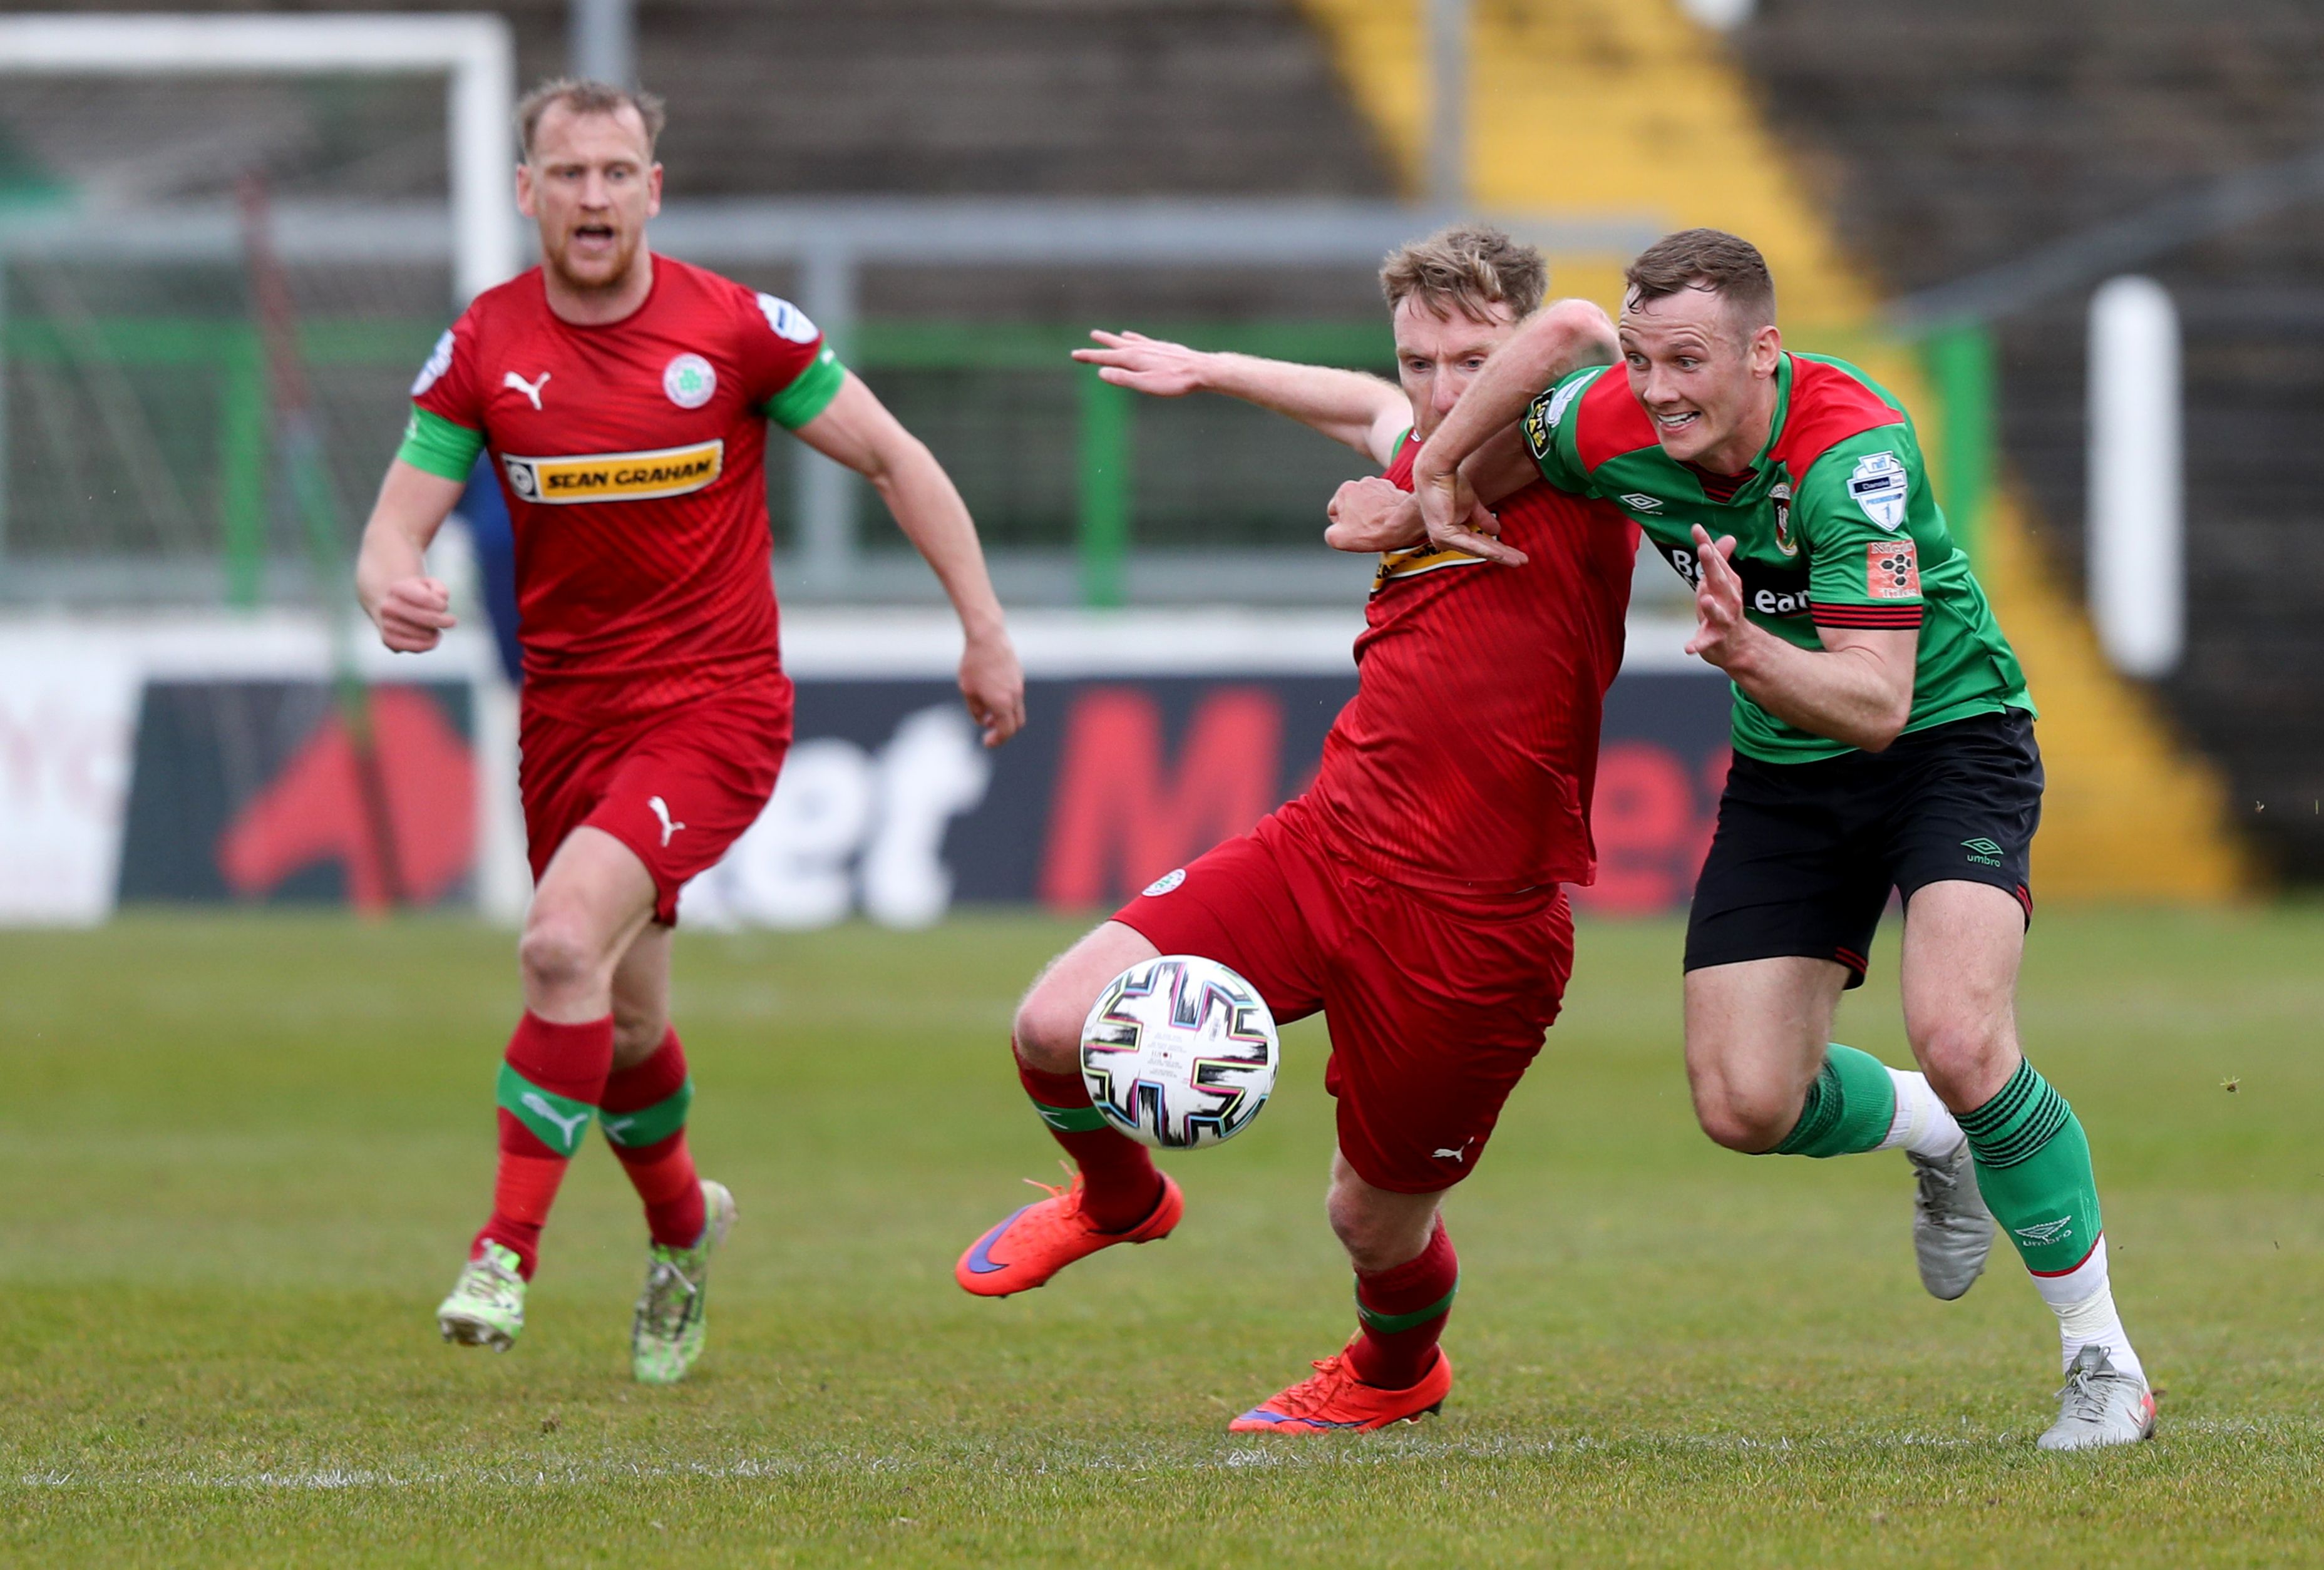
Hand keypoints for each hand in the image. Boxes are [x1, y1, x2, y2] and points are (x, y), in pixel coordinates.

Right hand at [375, 575, 454, 652]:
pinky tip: (432, 637)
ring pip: (423, 634)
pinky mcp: (389, 641)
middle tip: (452, 621)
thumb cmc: (417, 594)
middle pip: (425, 618)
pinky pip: (415, 647)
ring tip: (432, 626)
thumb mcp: (430, 584)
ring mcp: (386, 624)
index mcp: (396, 589)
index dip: (441, 605)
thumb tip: (441, 600)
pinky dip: (429, 644)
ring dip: (434, 632)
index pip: (426, 599)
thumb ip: (439, 589)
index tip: (444, 606)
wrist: (394, 606)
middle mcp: (387, 607)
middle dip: (443, 621)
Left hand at [959, 630, 1025, 747]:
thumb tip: (983, 720)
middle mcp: (1015, 696)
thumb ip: (976, 709)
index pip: (1006, 731)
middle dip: (1004, 731)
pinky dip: (1007, 703)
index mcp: (1002, 703)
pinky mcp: (1018, 675)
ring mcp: (1019, 685)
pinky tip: (992, 693)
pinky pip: (1016, 696)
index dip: (997, 740)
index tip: (986, 742)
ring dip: (1005, 715)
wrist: (987, 637)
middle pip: (1016, 724)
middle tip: (990, 730)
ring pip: (1017, 709)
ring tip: (988, 711)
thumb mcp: (968, 690)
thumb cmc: (974, 664)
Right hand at [1070, 330, 1207, 396]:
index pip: (1105, 357)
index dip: (1089, 356)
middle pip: (1115, 345)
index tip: (1074, 354)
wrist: (1201, 370)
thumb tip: (1102, 373)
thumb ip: (1123, 378)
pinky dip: (1132, 337)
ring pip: (1127, 340)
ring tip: (1105, 335)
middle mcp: (1140, 348)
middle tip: (1089, 338)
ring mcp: (1151, 346)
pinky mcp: (1161, 347)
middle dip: (1100, 344)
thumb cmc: (1174, 381)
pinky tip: (1131, 335)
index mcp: (1133, 358)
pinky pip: (1141, 339)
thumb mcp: (1145, 384)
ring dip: (1114, 338)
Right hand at [1324, 477, 1426, 552]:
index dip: (1341, 526)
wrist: (1405, 524)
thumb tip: (1334, 532)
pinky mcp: (1394, 489)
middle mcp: (1361, 482)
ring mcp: (1379, 484)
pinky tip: (1389, 520)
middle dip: (1357, 517)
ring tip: (1379, 526)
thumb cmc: (1373, 531)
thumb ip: (1329, 533)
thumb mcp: (1338, 539)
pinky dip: (1385, 510)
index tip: (1353, 532)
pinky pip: (1384, 501)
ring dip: (1371, 513)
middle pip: (1352, 505)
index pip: (1334, 511)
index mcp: (1344, 490)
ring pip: (1368, 502)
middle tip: (1366, 531)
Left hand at [1413, 460, 1523, 565]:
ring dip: (1501, 556)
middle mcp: (1444, 540)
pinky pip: (1470, 544)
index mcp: (1450, 533)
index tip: (1516, 553)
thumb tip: (1496, 531)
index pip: (1479, 543)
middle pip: (1480, 550)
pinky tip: (1502, 555)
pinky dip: (1488, 549)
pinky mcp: (1444, 534)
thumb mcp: (1472, 505)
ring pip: (1478, 550)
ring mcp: (1443, 539)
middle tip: (1522, 561)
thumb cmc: (1450, 483)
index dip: (1498, 548)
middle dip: (1503, 556)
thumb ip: (1483, 519)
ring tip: (1519, 561)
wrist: (1438, 470)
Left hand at [1682, 525, 1749, 668]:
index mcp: (1727, 583)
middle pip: (1720, 580)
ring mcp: (1723, 620)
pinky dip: (1698, 645)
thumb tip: (1729, 536)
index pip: (1716, 560)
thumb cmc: (1725, 608)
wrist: (1740, 645)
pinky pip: (1706, 642)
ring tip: (1705, 599)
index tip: (1696, 528)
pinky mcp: (1715, 639)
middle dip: (1712, 564)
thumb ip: (1721, 560)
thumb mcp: (1722, 583)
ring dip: (1712, 606)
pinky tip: (1688, 648)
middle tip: (1704, 549)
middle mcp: (1728, 599)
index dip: (1706, 544)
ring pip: (1718, 612)